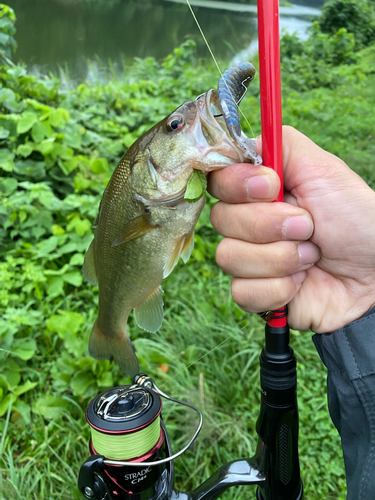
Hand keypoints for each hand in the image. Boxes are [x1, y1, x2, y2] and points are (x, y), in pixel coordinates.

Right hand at [208, 126, 374, 332]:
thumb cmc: (357, 222)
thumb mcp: (323, 170)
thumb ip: (280, 146)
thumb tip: (239, 143)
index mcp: (261, 190)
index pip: (218, 179)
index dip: (236, 184)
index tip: (270, 187)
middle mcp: (249, 222)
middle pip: (220, 218)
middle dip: (269, 225)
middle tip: (308, 227)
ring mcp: (250, 259)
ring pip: (228, 256)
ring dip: (279, 258)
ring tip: (312, 257)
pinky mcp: (254, 293)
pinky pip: (242, 291)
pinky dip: (277, 288)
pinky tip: (301, 284)